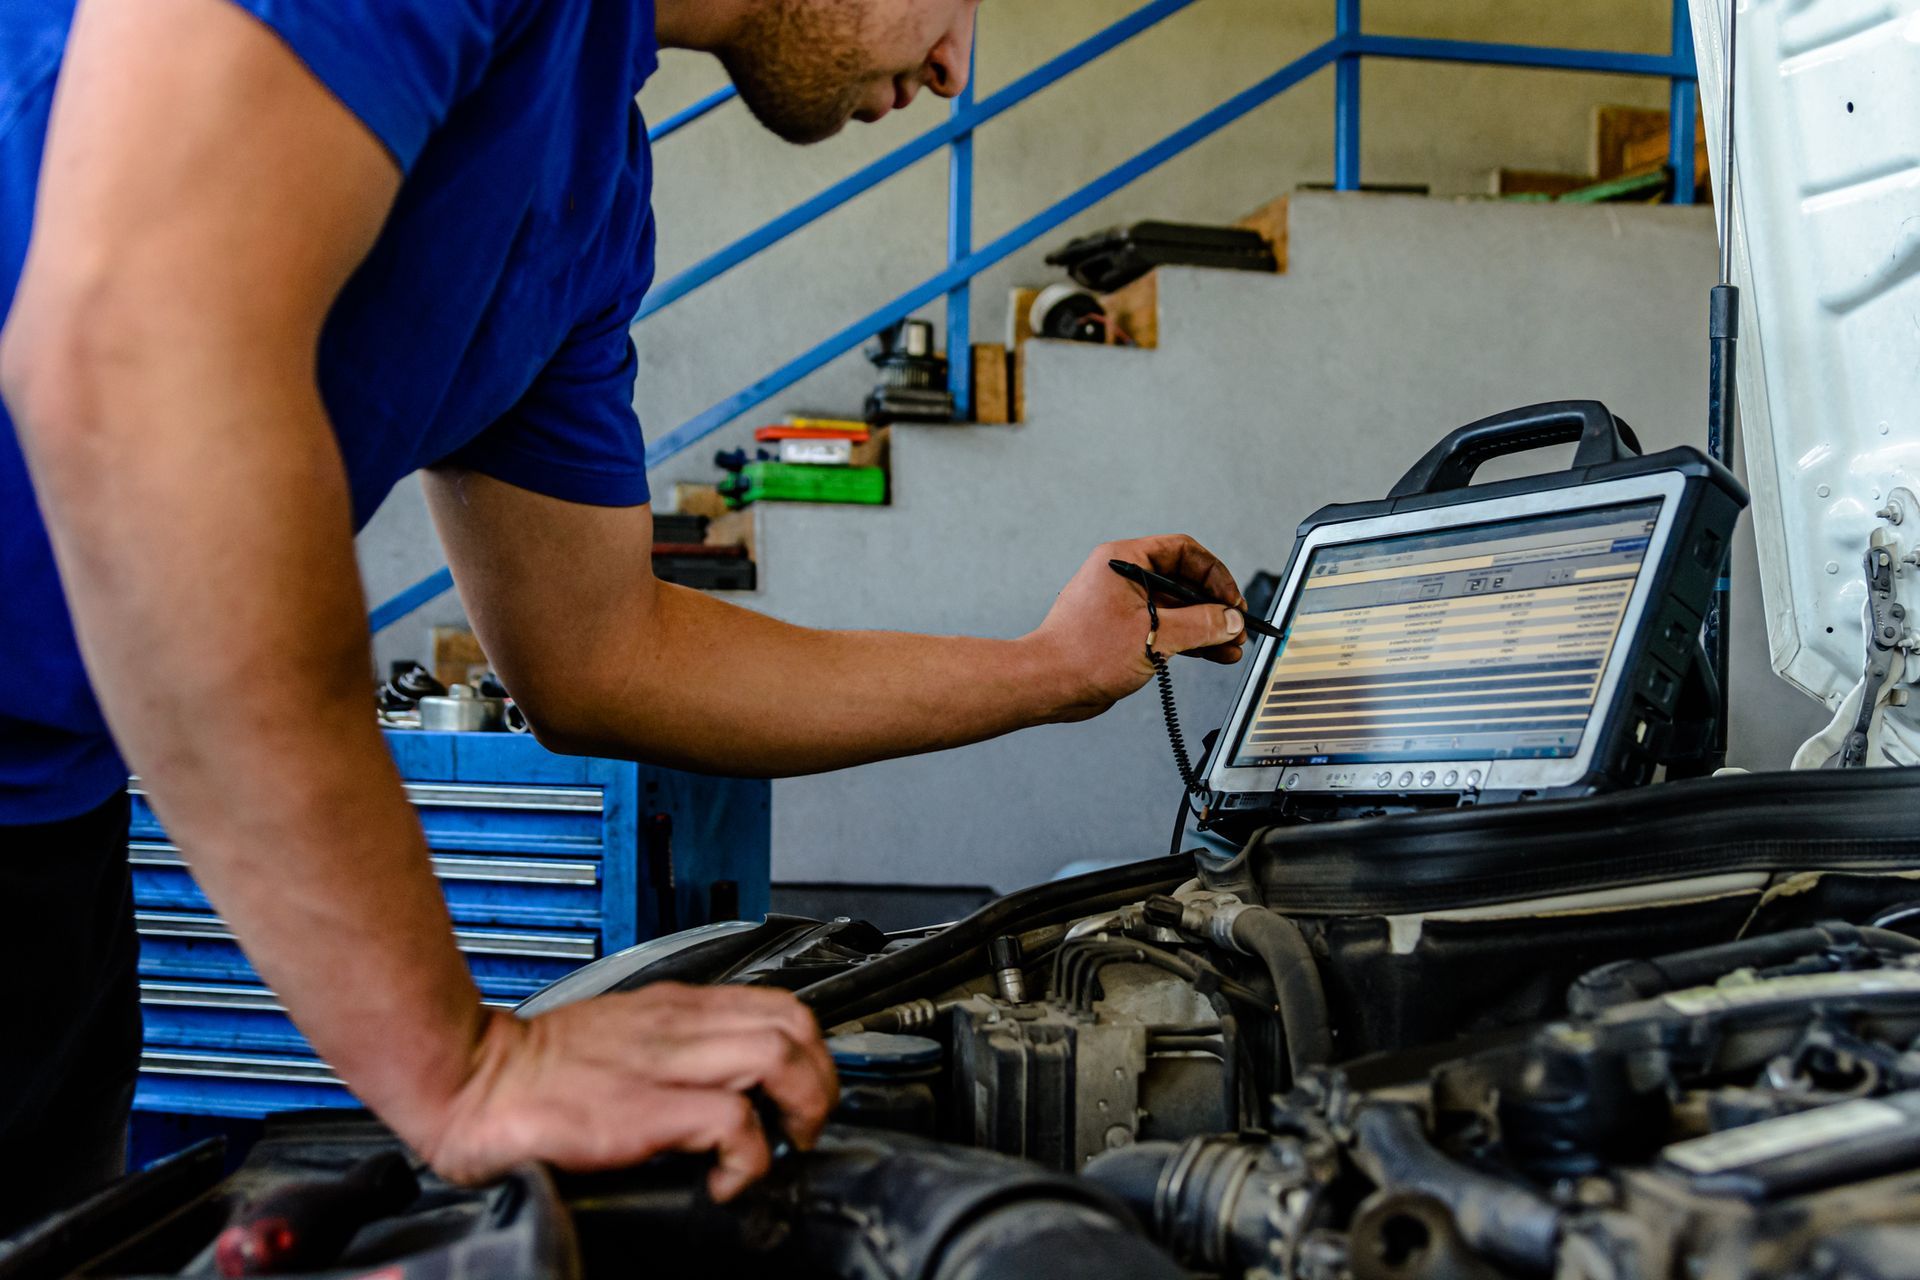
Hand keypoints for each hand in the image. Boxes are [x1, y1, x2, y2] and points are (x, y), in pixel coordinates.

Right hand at [417, 983, 838, 1200]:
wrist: (467, 1077)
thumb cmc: (533, 1071)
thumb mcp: (619, 1038)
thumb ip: (669, 1049)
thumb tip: (718, 1088)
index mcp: (674, 1009)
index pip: (779, 1003)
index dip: (810, 1051)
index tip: (800, 1097)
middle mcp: (679, 1025)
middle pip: (797, 1024)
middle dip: (822, 1081)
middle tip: (804, 1128)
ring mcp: (664, 1063)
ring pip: (779, 1057)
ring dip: (800, 1111)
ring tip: (780, 1151)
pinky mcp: (646, 1108)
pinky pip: (733, 1120)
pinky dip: (748, 1156)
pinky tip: (725, 1181)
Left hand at [1027, 534, 1247, 722]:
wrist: (1047, 685)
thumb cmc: (1082, 653)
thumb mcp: (1154, 635)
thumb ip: (1200, 625)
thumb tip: (1231, 620)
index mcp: (1124, 561)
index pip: (1183, 552)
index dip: (1214, 575)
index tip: (1232, 602)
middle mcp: (1124, 578)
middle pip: (1184, 582)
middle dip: (1214, 606)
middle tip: (1236, 629)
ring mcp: (1125, 606)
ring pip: (1178, 609)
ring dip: (1206, 627)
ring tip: (1231, 648)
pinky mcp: (1125, 632)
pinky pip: (1166, 628)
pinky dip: (1189, 640)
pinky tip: (1212, 654)